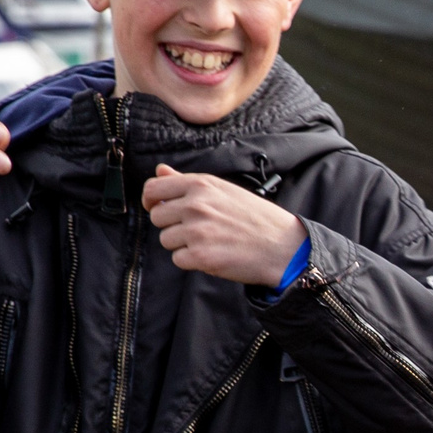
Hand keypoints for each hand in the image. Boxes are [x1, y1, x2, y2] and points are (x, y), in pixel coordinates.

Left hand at [143, 165, 305, 285]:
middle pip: (157, 217)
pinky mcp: (200, 257)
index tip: (157, 208)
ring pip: (166, 240)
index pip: (154, 188)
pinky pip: (178, 259)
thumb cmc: (255, 217)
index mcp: (200, 185)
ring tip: (209, 241)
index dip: (150, 200)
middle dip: (171, 225)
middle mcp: (196, 205)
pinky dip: (192, 261)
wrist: (282, 246)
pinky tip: (212, 254)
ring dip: (182, 244)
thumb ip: (186, 181)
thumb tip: (159, 171)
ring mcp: (197, 231)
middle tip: (195, 229)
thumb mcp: (223, 190)